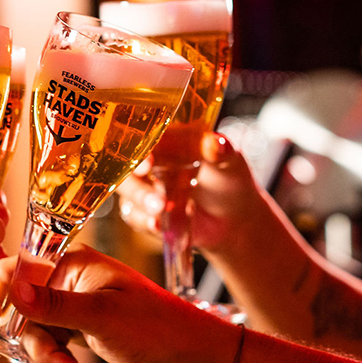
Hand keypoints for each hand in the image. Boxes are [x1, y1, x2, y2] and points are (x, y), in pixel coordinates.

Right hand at [0, 247, 229, 362]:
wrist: (189, 351)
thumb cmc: (154, 326)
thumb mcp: (101, 317)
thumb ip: (55, 305)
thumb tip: (13, 289)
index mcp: (74, 263)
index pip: (17, 267)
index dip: (3, 296)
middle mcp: (71, 280)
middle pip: (25, 311)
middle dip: (39, 346)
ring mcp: (76, 304)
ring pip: (39, 334)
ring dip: (56, 362)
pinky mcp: (82, 327)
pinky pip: (57, 346)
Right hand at [114, 133, 264, 256]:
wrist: (235, 219)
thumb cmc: (231, 181)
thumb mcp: (229, 162)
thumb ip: (220, 152)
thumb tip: (215, 143)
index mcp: (169, 141)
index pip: (145, 138)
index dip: (142, 149)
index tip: (149, 161)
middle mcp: (152, 162)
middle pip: (126, 166)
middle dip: (135, 181)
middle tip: (153, 192)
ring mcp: (146, 188)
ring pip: (127, 192)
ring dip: (141, 201)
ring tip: (161, 209)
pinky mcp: (146, 212)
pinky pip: (134, 216)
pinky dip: (143, 220)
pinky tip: (156, 224)